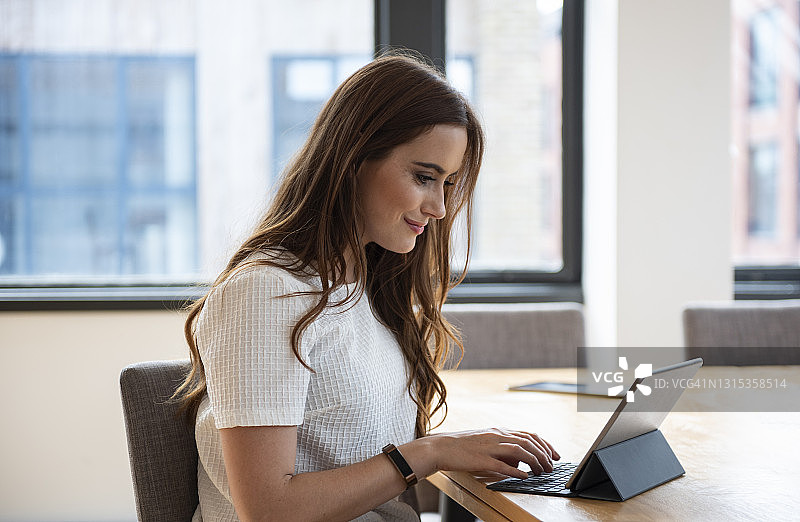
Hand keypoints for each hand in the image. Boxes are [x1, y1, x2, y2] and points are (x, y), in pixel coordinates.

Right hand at [409, 428, 560, 480]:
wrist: (441, 447)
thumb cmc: (463, 447)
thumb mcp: (486, 442)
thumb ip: (503, 448)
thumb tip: (520, 461)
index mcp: (499, 431)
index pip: (528, 435)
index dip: (545, 445)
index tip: (555, 455)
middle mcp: (496, 436)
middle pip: (527, 442)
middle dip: (544, 454)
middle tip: (552, 466)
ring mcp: (489, 446)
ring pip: (519, 450)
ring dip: (534, 461)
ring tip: (542, 471)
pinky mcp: (481, 459)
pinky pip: (502, 465)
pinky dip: (516, 470)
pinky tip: (524, 476)